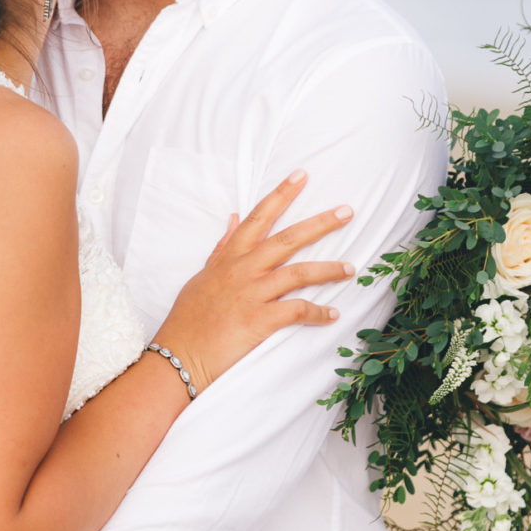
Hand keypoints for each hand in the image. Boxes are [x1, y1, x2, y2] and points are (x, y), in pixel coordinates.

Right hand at [157, 172, 354, 393]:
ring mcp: (252, 294)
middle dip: (320, 223)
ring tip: (351, 268)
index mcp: (230, 258)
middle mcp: (243, 270)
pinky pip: (298, 310)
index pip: (259, 218)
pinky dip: (319, 312)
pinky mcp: (260, 320)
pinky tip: (333, 314)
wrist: (180, 354)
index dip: (281, 195)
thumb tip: (234, 218)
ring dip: (329, 269)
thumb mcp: (203, 276)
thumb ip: (222, 248)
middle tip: (347, 211)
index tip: (301, 175)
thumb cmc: (189, 318)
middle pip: (288, 238)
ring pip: (299, 272)